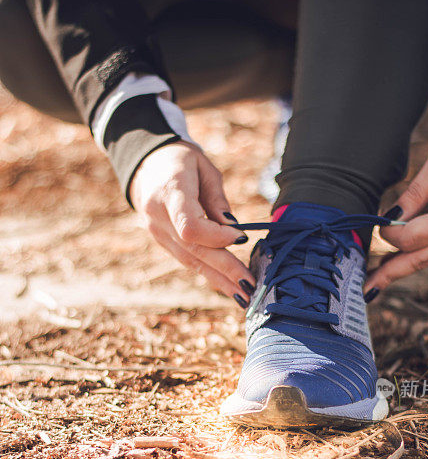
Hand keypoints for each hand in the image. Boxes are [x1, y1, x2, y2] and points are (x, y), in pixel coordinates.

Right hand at [130, 142, 254, 305]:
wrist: (146, 164)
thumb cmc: (182, 161)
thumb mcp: (205, 169)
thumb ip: (218, 201)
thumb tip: (234, 231)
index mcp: (170, 192)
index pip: (191, 226)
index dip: (217, 237)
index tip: (241, 238)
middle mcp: (159, 216)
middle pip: (194, 250)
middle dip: (225, 269)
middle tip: (251, 286)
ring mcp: (157, 232)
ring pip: (190, 261)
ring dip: (219, 280)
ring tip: (243, 296)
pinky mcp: (161, 241)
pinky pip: (187, 260)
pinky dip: (209, 273)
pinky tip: (228, 286)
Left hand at [364, 140, 427, 295]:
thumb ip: (414, 192)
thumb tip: (389, 217)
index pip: (414, 237)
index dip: (391, 234)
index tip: (379, 223)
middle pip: (419, 261)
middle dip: (390, 274)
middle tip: (366, 288)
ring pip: (427, 262)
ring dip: (400, 269)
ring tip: (376, 279)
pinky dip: (415, 259)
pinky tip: (397, 263)